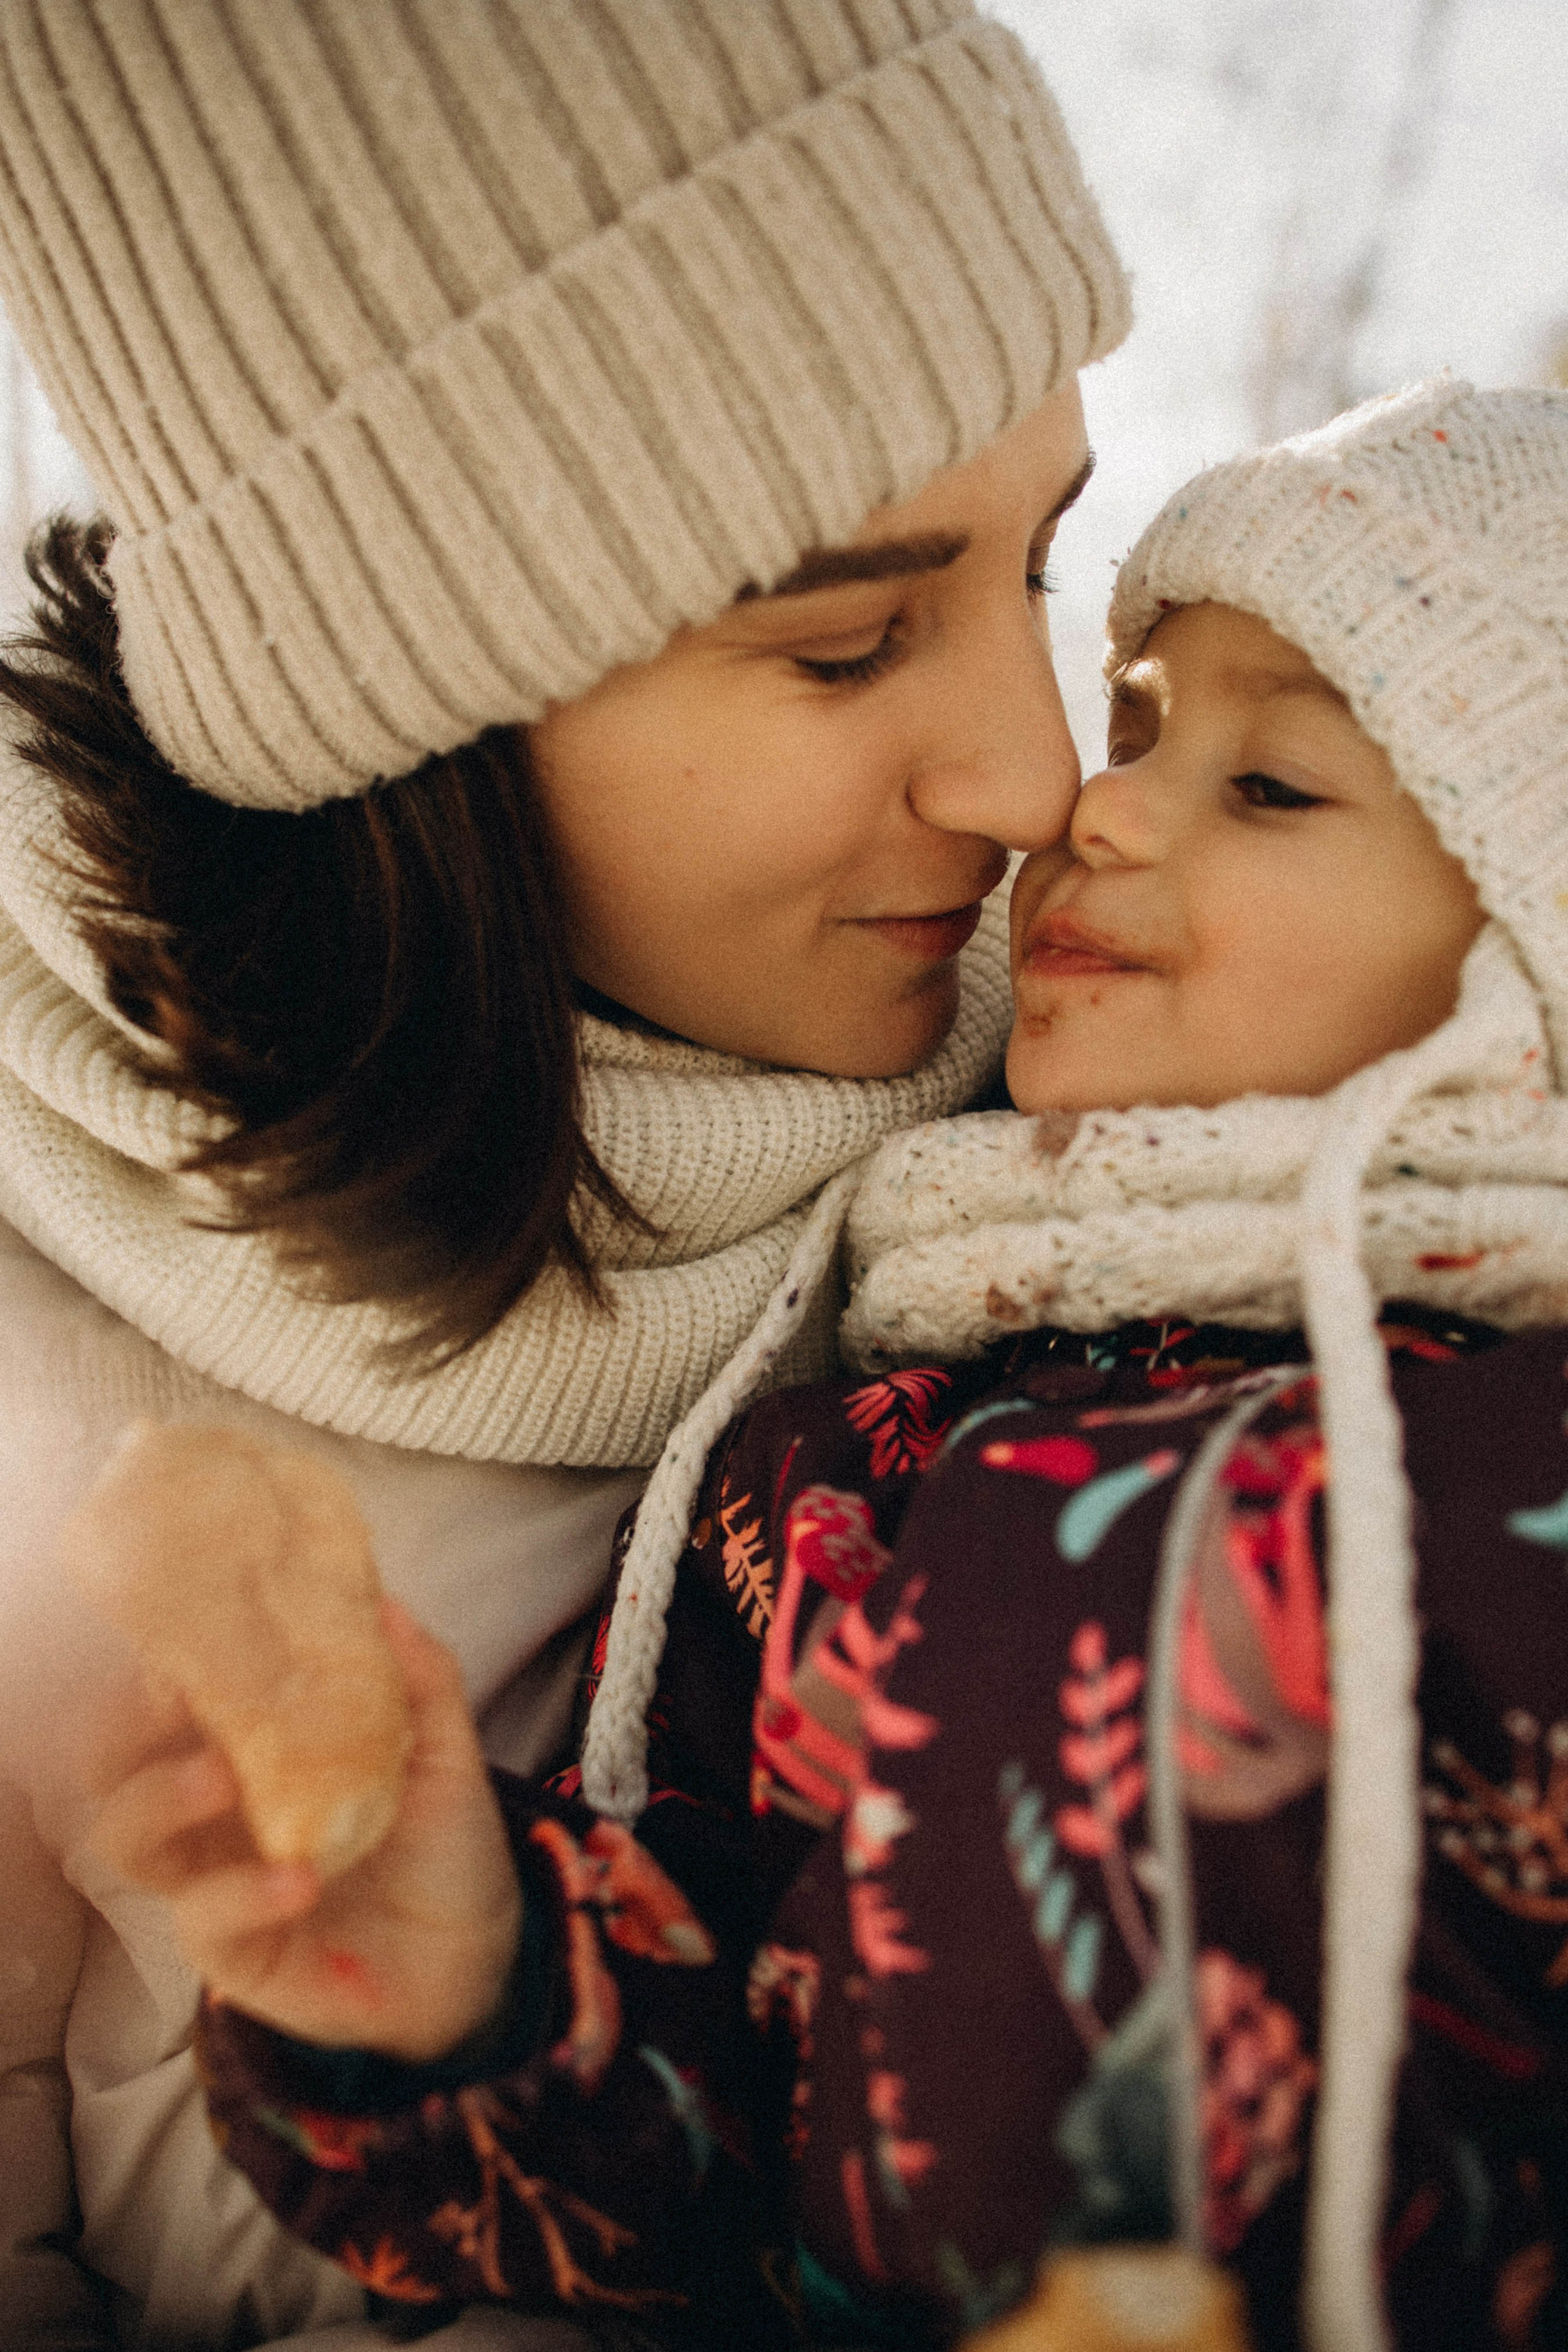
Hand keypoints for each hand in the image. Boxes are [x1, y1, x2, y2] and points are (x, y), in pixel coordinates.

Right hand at [92, 1600, 521, 2061]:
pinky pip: (202, 1921)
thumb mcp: (440, 1749)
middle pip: (113, 1766)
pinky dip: (242, 1893)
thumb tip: (384, 1602)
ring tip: (222, 1779)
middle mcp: (209, 1813)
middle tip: (181, 1704)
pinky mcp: (230, 1953)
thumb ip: (418, 1678)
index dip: (161, 1664)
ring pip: (126, 1841)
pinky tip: (296, 1879)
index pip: (162, 1697)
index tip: (189, 1634)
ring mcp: (209, 1882)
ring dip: (162, 1799)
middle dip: (129, 1730)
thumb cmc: (438, 1838)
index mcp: (243, 1748)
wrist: (475, 1948)